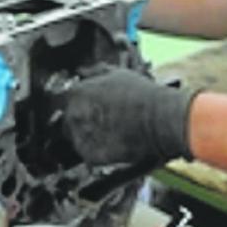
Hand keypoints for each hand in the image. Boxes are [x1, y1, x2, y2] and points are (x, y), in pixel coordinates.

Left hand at [61, 67, 199, 166]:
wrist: (160, 118)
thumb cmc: (143, 95)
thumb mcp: (116, 74)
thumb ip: (94, 72)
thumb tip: (83, 71)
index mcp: (76, 92)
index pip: (66, 100)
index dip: (79, 104)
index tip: (88, 107)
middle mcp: (74, 113)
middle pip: (69, 119)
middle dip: (81, 120)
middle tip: (101, 122)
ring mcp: (81, 135)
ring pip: (76, 138)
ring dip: (88, 137)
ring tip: (108, 134)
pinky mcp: (91, 155)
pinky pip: (87, 154)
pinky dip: (96, 152)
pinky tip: (111, 145)